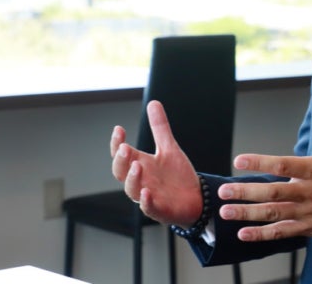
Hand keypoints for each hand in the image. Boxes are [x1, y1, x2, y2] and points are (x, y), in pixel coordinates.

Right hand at [110, 100, 201, 225]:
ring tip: (138, 165)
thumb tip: (153, 103)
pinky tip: (147, 192)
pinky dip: (146, 201)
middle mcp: (140, 181)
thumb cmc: (176, 175)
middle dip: (121, 160)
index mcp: (140, 165)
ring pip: (132, 190)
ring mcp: (148, 196)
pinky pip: (149, 207)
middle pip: (121, 172)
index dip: (116, 143)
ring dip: (132, 178)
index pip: (121, 154)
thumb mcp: (169, 148)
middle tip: (125, 147)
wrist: (195, 198)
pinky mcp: (159, 210)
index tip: (119, 129)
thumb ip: (159, 128)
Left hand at [217, 96, 311, 241]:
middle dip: (246, 192)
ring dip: (248, 213)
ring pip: (274, 214)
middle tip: (223, 191)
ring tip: (226, 212)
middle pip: (272, 192)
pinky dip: (263, 234)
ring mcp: (309, 212)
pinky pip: (283, 232)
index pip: (283, 164)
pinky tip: (244, 234)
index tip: (240, 160)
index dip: (260, 162)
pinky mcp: (311, 227)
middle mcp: (309, 192)